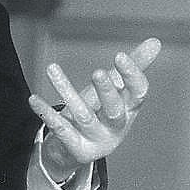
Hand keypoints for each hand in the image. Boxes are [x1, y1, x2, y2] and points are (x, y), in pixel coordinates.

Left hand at [28, 37, 161, 181]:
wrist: (76, 147)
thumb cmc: (99, 110)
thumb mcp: (115, 89)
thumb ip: (133, 66)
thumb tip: (156, 41)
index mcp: (130, 109)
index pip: (138, 94)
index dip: (132, 76)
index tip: (119, 56)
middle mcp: (117, 127)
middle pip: (115, 110)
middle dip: (107, 91)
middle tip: (97, 72)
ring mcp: (97, 140)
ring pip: (83, 115)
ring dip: (66, 91)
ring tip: (51, 68)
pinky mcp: (77, 148)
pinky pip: (60, 129)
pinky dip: (46, 113)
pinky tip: (33, 98)